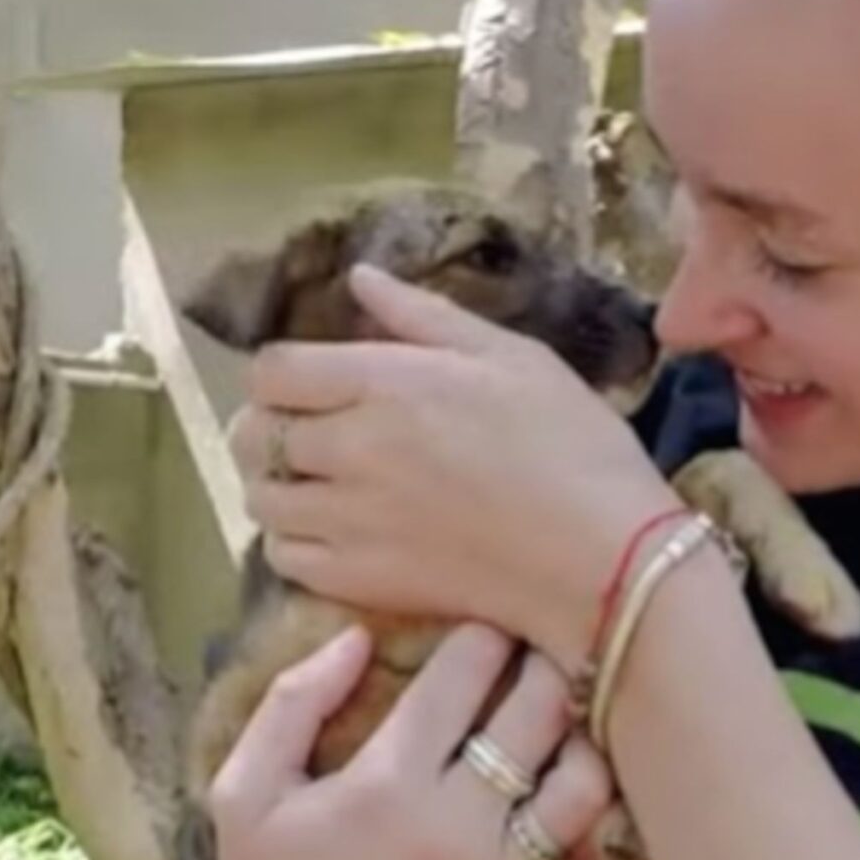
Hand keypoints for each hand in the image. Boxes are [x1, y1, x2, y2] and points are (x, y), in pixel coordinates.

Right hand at [209, 623, 613, 859]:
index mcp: (386, 781)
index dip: (486, 633)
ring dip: (582, 736)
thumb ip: (295, 702)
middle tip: (542, 649)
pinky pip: (585, 852)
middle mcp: (453, 825)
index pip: (467, 671)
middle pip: (540, 710)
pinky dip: (588, 812)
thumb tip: (356, 633)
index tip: (489, 624)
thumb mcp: (245, 792)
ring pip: (584, 780)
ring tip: (567, 718)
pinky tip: (570, 784)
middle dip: (546, 663)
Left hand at [229, 263, 681, 670]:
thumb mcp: (516, 358)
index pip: (274, 369)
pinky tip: (329, 532)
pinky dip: (291, 541)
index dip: (282, 371)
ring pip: (261, 498)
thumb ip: (428, 317)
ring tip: (312, 483)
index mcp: (386, 384)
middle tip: (306, 430)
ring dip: (275, 483)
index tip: (312, 380)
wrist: (602, 557)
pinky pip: (284, 558)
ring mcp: (349, 522)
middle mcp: (350, 449)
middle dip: (271, 424)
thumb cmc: (574, 446)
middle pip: (257, 433)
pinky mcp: (361, 581)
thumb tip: (360, 277)